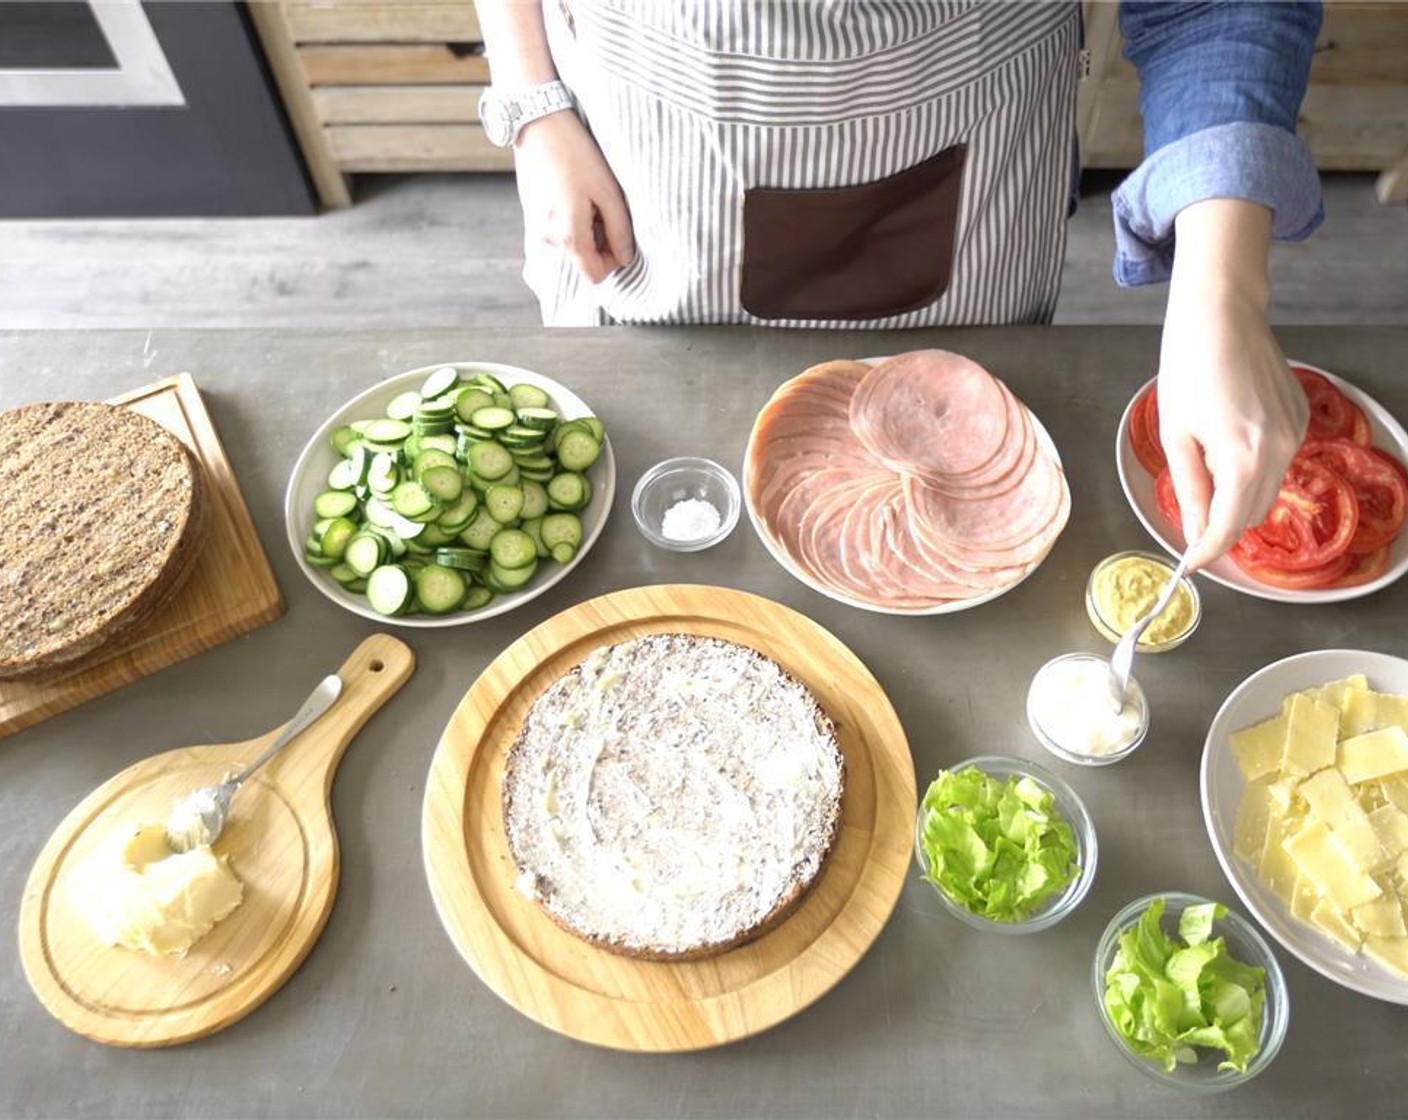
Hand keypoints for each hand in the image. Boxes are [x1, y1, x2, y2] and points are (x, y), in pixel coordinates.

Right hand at [514, 111, 634, 283]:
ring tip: (586, 213)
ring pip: (565, 259)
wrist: (537, 124)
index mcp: (568, 236)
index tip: (617, 235)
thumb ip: (620, 230)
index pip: (595, 276)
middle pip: (579, 269)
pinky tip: (571, 215)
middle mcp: (546, 242)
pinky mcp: (528, 222)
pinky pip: (547, 250)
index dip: (612, 262)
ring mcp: (533, 233)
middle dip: (596, 251)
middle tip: (602, 218)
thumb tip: (625, 258)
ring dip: (580, 244)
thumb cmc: (576, 154)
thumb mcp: (608, 191)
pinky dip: (564, 240)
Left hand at [1156, 289, 1306, 570]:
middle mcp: (1279, 449)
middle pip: (1251, 514)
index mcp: (1243, 457)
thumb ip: (1190, 488)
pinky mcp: (1300, 419)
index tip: (1189, 564)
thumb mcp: (1176, 435)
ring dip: (1236, 494)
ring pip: (1266, 490)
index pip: (1229, 526)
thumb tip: (1194, 532)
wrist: (1221, 315)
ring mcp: (1295, 433)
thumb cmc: (1188, 366)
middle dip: (1220, 524)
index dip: (1207, 551)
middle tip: (1190, 513)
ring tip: (1206, 459)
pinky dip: (1252, 467)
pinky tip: (1228, 436)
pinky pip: (1277, 462)